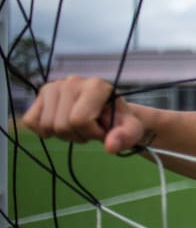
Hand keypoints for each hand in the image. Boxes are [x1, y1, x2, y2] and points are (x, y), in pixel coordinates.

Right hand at [22, 76, 145, 153]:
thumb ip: (126, 137)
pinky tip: (61, 125)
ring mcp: (55, 86)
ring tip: (79, 127)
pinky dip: (44, 131)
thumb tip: (110, 147)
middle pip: (61, 125)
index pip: (79, 120)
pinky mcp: (42, 95)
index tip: (103, 130)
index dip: (91, 133)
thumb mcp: (131, 130)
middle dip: (78, 135)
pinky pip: (31, 121)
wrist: (109, 114)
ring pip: (46, 125)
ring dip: (63, 135)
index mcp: (97, 85)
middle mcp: (73, 81)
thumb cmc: (119, 121)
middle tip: (90, 129)